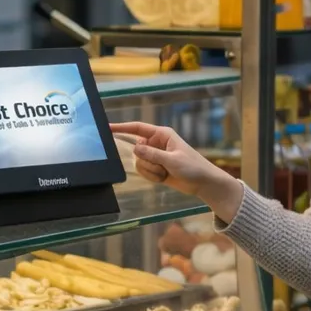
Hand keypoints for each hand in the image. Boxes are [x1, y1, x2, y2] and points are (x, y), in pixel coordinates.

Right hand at [110, 121, 242, 220]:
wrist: (202, 183)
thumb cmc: (193, 167)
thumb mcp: (172, 160)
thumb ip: (152, 154)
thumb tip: (135, 148)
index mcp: (162, 135)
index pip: (137, 128)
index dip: (122, 127)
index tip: (108, 128)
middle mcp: (156, 143)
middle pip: (137, 150)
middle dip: (147, 162)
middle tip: (162, 167)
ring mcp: (155, 156)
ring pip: (139, 163)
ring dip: (150, 171)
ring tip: (165, 173)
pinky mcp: (155, 168)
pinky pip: (143, 172)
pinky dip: (152, 177)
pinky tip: (164, 178)